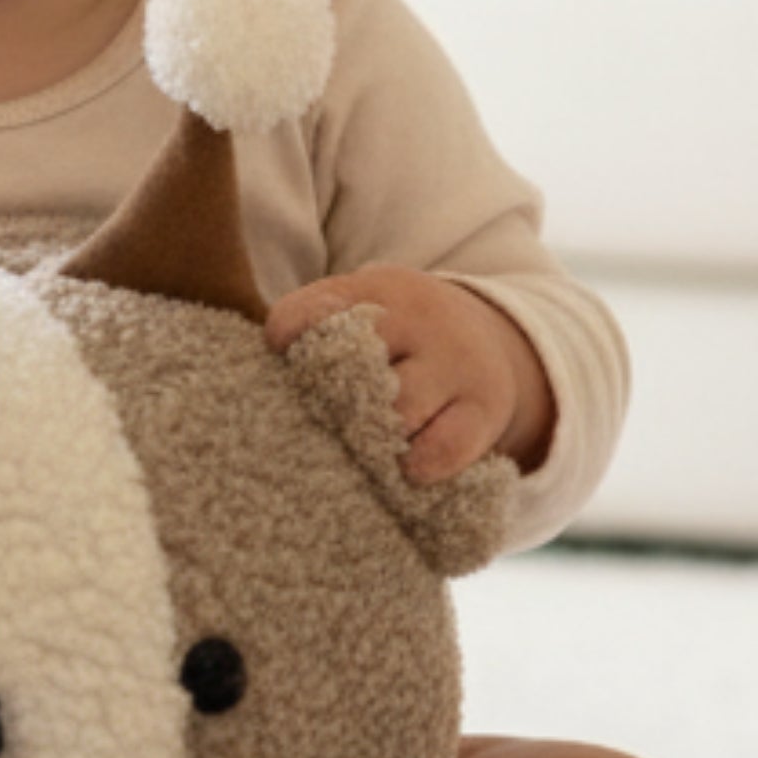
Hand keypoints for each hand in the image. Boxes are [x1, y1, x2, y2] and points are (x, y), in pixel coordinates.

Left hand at [265, 269, 551, 483]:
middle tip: (327, 417)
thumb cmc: (398, 335)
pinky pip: (441, 450)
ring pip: (398, 413)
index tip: (279, 352)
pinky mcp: (484, 409)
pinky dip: (415, 466)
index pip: (316, 309)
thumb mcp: (361, 308)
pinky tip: (406, 466)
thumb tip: (265, 386)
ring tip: (367, 442)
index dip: (289, 332)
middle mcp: (419, 320)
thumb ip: (314, 332)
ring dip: (373, 438)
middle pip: (355, 366)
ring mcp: (456, 363)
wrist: (492, 335)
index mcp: (377, 290)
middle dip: (331, 401)